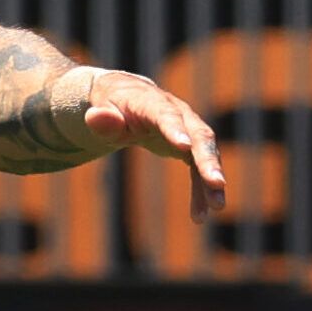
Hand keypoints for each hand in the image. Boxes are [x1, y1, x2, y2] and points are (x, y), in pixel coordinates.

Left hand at [83, 70, 225, 220]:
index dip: (174, 129)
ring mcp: (189, 129)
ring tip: (216, 206)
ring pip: (206, 154)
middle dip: (208, 159)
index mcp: (152, 102)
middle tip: (217, 182)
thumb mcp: (101, 109)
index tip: (183, 147)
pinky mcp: (192, 147)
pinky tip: (199, 214)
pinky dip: (201, 190)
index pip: (166, 114)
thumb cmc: (112, 105)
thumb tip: (94, 118)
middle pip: (199, 135)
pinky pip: (199, 170)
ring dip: (212, 180)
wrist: (127, 97)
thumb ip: (101, 118)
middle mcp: (179, 113)